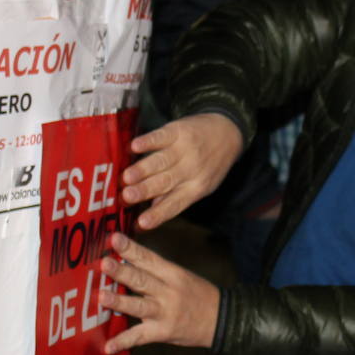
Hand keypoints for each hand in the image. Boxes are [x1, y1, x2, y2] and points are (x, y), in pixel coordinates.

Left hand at [98, 232, 219, 352]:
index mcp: (171, 273)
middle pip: (142, 279)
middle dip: (122, 271)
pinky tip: (108, 346)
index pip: (148, 258)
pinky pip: (140, 337)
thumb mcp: (180, 276)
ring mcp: (165, 312)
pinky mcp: (162, 332)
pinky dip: (123, 341)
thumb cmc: (197, 294)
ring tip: (102, 297)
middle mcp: (168, 291)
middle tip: (105, 263)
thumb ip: (155, 270)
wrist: (221, 319)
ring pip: (139, 305)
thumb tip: (126, 260)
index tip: (114, 238)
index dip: (130, 248)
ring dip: (120, 301)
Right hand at [121, 113, 243, 228]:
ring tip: (126, 177)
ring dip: (143, 169)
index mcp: (195, 188)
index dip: (157, 214)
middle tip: (126, 196)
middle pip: (165, 182)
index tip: (141, 224)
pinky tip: (135, 146)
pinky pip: (162, 137)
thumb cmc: (209, 165)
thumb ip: (172, 198)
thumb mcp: (199, 186)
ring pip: (161, 161)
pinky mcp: (179, 131)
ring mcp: (185, 150)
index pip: (174, 204)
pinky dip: (148, 141)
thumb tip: (146, 217)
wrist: (227, 133)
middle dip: (144, 190)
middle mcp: (190, 170)